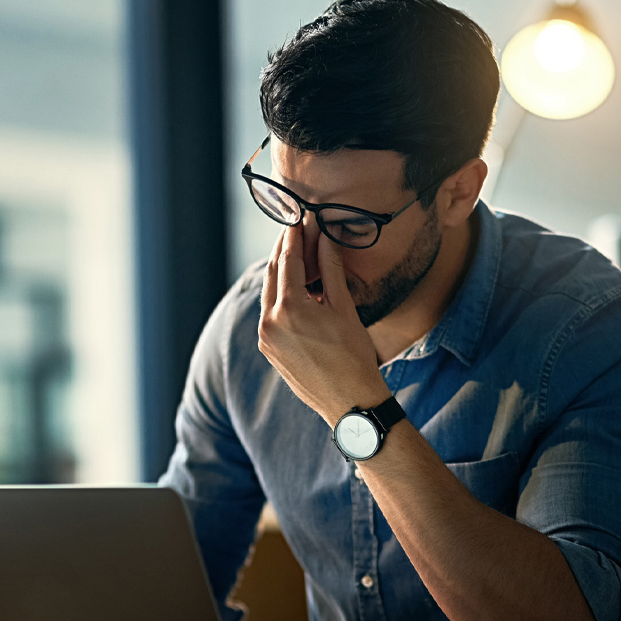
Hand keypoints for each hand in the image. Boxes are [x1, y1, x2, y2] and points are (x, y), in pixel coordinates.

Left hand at [258, 224, 389, 424]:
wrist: (350, 402)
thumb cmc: (354, 357)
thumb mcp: (344, 308)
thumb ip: (331, 269)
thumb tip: (325, 237)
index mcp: (289, 309)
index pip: (288, 260)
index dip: (295, 236)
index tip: (300, 218)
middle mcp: (270, 322)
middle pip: (273, 273)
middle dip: (284, 250)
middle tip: (295, 230)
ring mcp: (266, 338)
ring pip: (269, 294)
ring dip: (281, 273)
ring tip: (297, 255)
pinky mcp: (269, 350)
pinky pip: (270, 314)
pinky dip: (281, 297)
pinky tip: (296, 289)